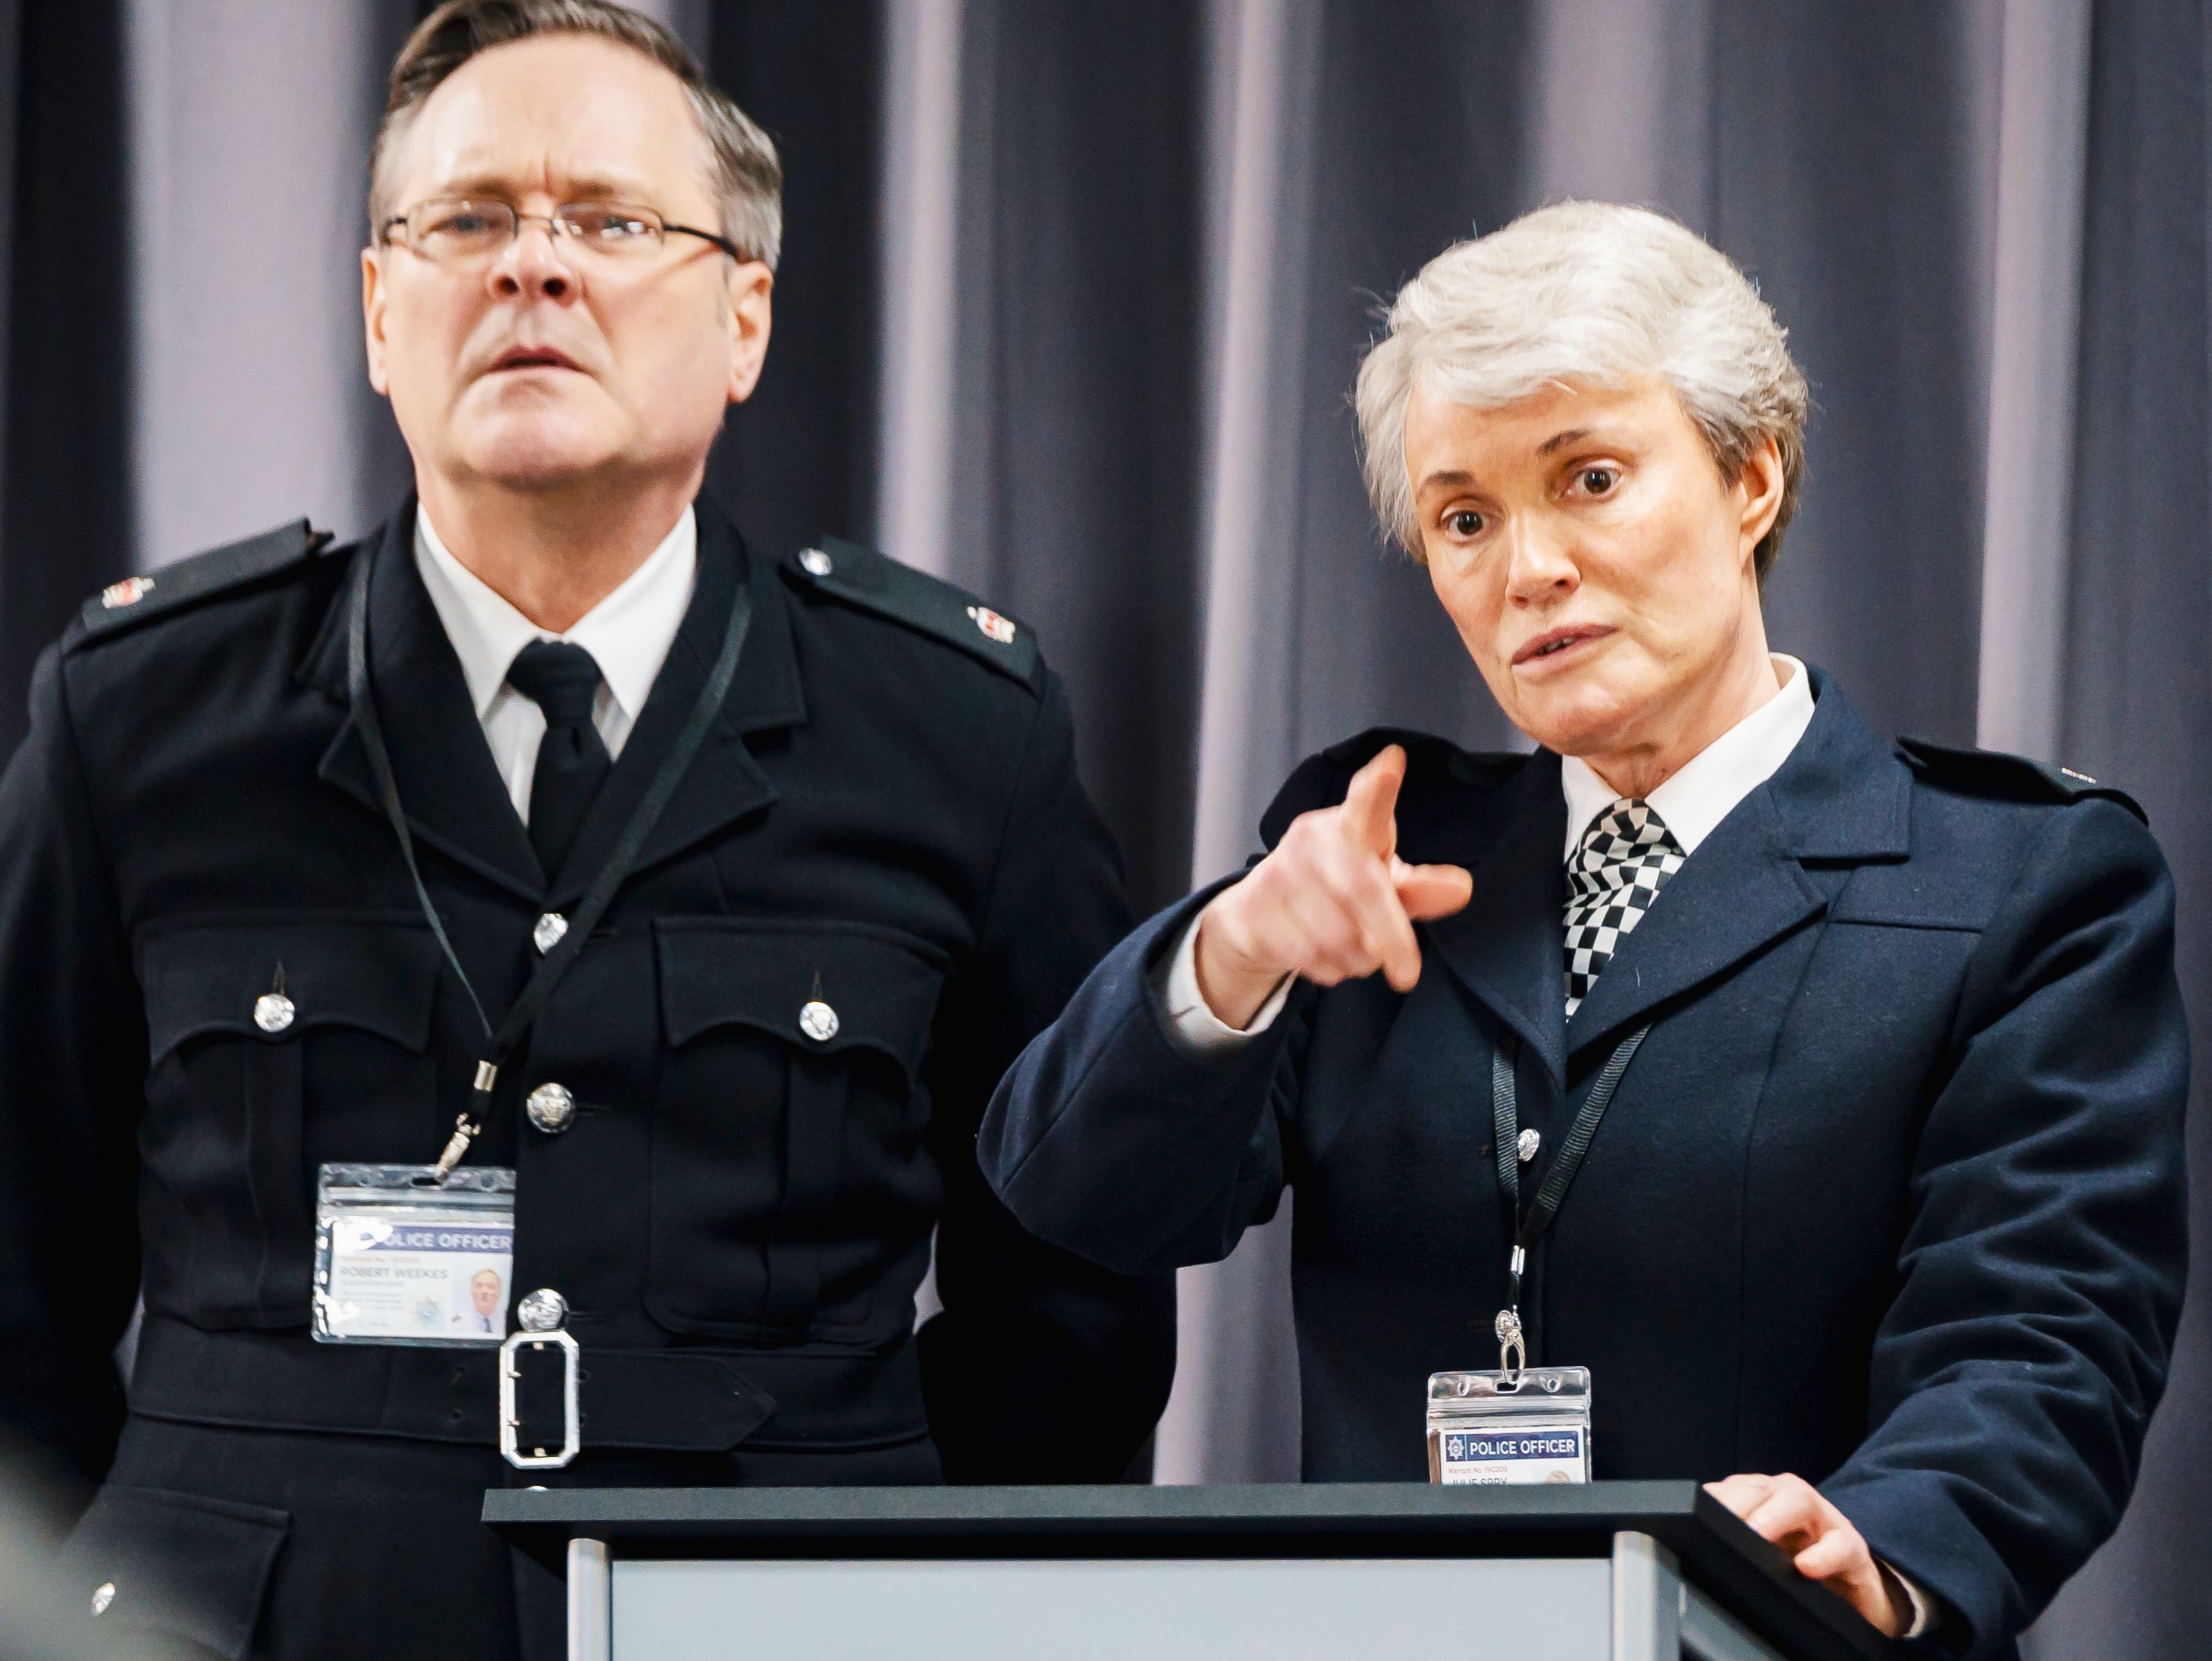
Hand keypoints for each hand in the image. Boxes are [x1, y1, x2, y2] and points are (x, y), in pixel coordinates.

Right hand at [1194, 745, 1473, 1028]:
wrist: (1259, 913)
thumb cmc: (1335, 889)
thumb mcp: (1383, 885)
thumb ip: (1421, 888)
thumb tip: (1462, 889)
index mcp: (1351, 826)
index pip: (1366, 803)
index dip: (1378, 787)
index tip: (1392, 764)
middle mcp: (1313, 839)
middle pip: (1361, 890)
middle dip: (1390, 937)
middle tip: (1407, 972)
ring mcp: (1281, 872)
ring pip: (1336, 934)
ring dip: (1358, 959)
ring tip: (1359, 951)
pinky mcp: (1257, 907)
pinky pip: (1308, 955)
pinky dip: (1330, 969)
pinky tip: (1328, 957)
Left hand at [1705, 1474, 1911, 1637]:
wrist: (1855, 1593)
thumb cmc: (1799, 1567)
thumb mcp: (1760, 1556)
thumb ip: (1731, 1544)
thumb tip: (1689, 1552)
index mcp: (1762, 1499)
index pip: (1730, 1489)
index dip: (1712, 1500)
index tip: (1692, 1516)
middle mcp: (1789, 1501)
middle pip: (1760, 1488)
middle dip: (1735, 1503)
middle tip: (1715, 1527)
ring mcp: (1823, 1521)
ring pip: (1798, 1500)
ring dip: (1773, 1517)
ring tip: (1754, 1537)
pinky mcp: (1853, 1549)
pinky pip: (1840, 1544)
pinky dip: (1823, 1555)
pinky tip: (1806, 1568)